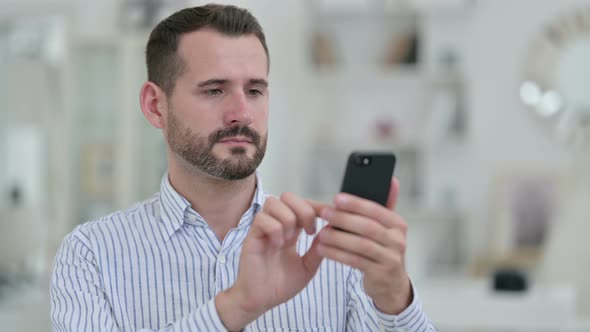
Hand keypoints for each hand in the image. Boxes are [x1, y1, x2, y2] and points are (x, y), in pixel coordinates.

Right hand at [216, 192, 325, 330]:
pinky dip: (274, 229)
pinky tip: (278, 245)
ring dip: (288, 218)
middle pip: (288, 196)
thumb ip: (317, 250)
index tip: (329, 216)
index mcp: (290, 230)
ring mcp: (263, 229)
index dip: (317, 206)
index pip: (303, 205)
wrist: (261, 301)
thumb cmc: (280, 285)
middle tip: (309, 230)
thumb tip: (330, 231)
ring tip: (290, 240)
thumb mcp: (307, 267)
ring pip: (274, 202)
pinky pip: (262, 219)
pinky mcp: (252, 236)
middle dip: (303, 209)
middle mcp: (276, 225)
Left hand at [316, 177, 412, 313]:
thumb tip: (391, 180)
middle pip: (368, 227)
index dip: (356, 204)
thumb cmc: (382, 249)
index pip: (377, 210)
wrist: (391, 284)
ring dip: (338, 238)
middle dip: (344, 219)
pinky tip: (322, 249)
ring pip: (361, 245)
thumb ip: (385, 205)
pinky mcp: (380, 275)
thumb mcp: (387, 228)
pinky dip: (337, 254)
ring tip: (321, 233)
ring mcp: (391, 259)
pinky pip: (355, 261)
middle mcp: (398, 241)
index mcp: (398, 224)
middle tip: (325, 212)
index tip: (337, 198)